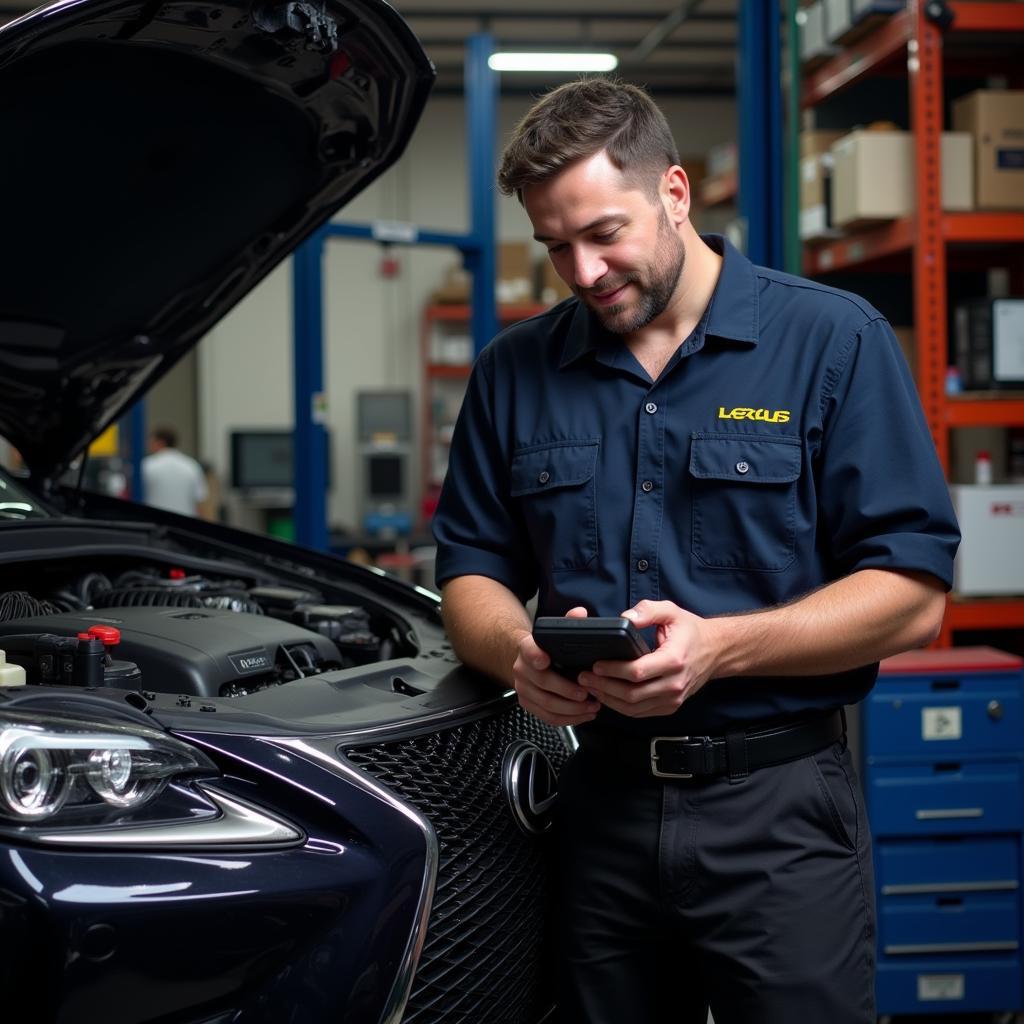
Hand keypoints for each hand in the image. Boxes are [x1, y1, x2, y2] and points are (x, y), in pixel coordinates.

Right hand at [512, 606, 600, 726]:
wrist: (528, 662)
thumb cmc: (547, 649)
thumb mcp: (556, 633)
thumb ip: (568, 622)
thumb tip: (580, 613)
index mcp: (528, 648)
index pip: (529, 650)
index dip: (535, 655)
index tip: (545, 659)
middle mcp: (522, 669)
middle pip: (543, 682)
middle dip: (567, 691)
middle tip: (587, 693)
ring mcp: (524, 689)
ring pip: (547, 704)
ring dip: (572, 709)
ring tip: (592, 706)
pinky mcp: (528, 704)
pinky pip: (548, 717)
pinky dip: (568, 719)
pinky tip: (584, 715)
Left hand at [577, 600, 718, 717]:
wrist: (716, 651)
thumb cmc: (690, 630)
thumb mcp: (671, 611)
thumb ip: (647, 610)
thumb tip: (624, 617)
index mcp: (673, 660)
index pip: (637, 672)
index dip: (613, 670)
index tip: (595, 664)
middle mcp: (674, 684)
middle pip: (632, 694)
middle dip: (604, 687)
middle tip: (584, 677)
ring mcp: (673, 699)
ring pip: (633, 708)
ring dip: (608, 699)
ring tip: (590, 687)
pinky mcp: (670, 706)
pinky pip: (640, 713)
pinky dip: (620, 707)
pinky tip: (607, 696)